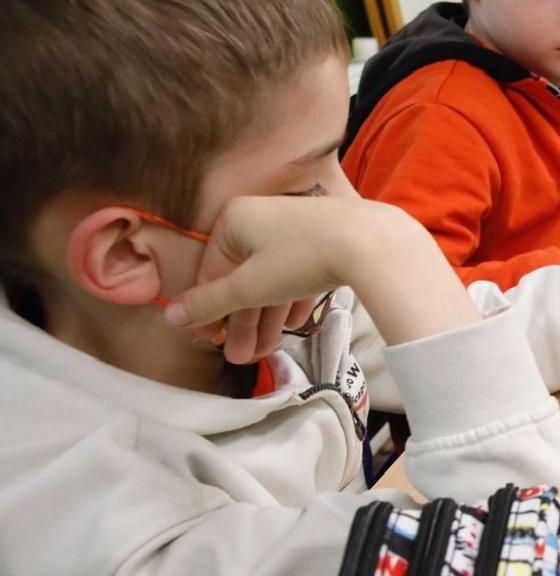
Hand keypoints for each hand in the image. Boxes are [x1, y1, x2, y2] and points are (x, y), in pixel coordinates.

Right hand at [162, 196, 478, 358]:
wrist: (373, 242)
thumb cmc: (302, 258)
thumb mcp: (248, 287)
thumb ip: (209, 303)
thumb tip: (171, 316)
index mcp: (234, 219)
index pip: (211, 271)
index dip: (210, 310)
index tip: (211, 342)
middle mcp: (262, 216)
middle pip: (244, 278)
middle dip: (243, 322)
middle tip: (241, 358)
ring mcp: (296, 226)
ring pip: (273, 278)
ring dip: (267, 318)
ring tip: (265, 353)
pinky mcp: (326, 238)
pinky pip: (300, 272)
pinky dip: (293, 299)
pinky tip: (294, 325)